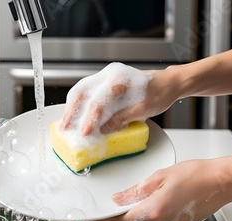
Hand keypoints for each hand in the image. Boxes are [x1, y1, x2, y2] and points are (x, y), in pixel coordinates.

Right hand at [59, 62, 178, 135]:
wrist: (167, 83)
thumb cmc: (159, 94)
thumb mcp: (142, 110)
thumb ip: (121, 119)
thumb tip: (102, 130)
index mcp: (120, 80)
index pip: (98, 102)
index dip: (89, 120)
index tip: (84, 134)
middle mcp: (109, 74)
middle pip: (82, 92)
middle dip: (71, 112)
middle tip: (64, 129)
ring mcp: (105, 75)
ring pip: (81, 90)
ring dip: (72, 107)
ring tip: (66, 124)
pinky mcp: (104, 80)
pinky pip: (86, 90)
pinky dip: (79, 103)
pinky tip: (76, 115)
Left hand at [94, 159, 229, 220]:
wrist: (221, 182)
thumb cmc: (196, 175)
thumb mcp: (159, 176)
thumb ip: (135, 190)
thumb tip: (117, 198)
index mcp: (154, 211)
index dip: (106, 220)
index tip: (96, 217)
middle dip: (126, 210)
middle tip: (123, 196)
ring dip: (142, 210)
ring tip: (153, 191)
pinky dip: (154, 212)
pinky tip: (163, 197)